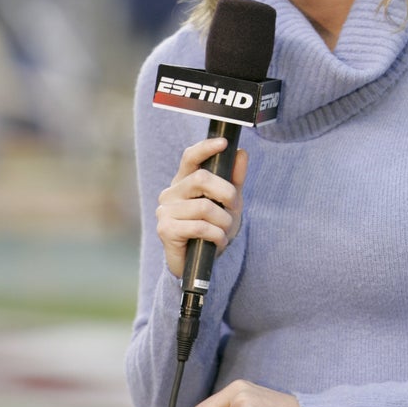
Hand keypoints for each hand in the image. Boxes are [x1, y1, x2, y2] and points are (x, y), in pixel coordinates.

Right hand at [156, 137, 247, 277]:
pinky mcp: (165, 230)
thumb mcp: (229, 203)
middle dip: (227, 193)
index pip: (190, 157)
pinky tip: (217, 242)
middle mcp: (171, 193)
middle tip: (235, 208)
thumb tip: (242, 153)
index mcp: (184, 181)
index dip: (206, 148)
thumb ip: (235, 179)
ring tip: (225, 231)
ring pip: (204, 207)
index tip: (224, 143)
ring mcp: (165, 211)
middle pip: (201, 178)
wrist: (200, 263)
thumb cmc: (213, 228)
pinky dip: (216, 235)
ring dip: (223, 221)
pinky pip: (200, 227)